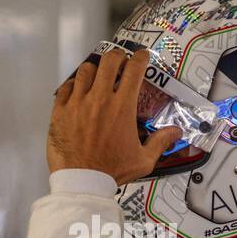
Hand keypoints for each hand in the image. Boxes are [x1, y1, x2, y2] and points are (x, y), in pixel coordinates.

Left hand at [48, 48, 182, 185]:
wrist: (82, 181)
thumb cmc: (111, 171)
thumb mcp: (143, 160)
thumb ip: (160, 142)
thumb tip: (176, 132)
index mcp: (122, 107)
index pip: (134, 69)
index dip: (140, 58)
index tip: (141, 57)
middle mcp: (100, 99)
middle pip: (109, 61)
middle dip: (117, 56)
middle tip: (120, 60)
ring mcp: (78, 102)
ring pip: (86, 70)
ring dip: (95, 69)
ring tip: (97, 75)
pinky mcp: (60, 110)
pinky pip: (66, 86)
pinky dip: (73, 85)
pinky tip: (77, 91)